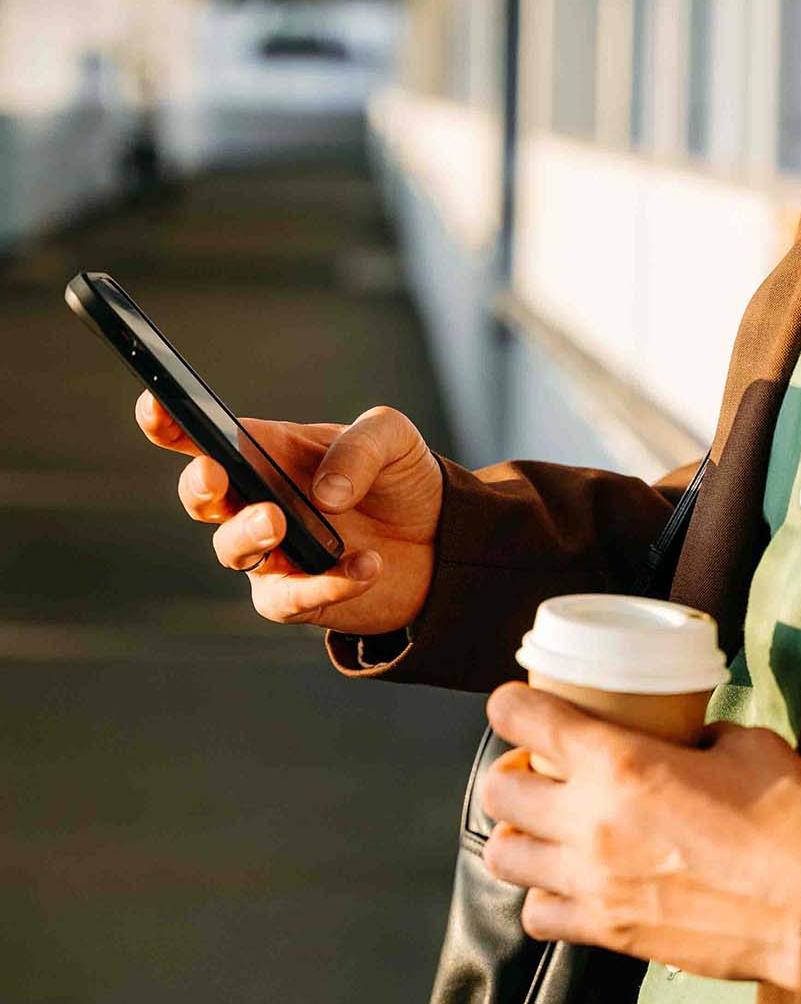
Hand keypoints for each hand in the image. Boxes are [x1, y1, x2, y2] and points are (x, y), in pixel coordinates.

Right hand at [135, 394, 442, 634]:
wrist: (442, 540)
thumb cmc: (400, 478)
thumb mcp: (392, 438)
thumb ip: (361, 447)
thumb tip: (326, 494)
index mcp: (265, 452)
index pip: (203, 436)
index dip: (169, 423)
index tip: (155, 406)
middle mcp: (256, 501)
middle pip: (202, 497)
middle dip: (199, 486)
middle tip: (216, 473)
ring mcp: (272, 553)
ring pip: (231, 550)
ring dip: (249, 533)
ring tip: (281, 521)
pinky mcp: (298, 597)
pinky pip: (291, 597)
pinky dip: (327, 582)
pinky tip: (367, 565)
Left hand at [481, 683, 800, 990]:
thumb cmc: (786, 821)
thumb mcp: (740, 744)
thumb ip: (694, 735)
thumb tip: (681, 737)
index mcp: (618, 762)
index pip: (520, 717)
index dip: (508, 705)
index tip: (514, 707)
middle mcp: (590, 820)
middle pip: (496, 790)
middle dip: (508, 773)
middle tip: (536, 772)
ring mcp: (592, 881)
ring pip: (502, 856)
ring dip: (515, 836)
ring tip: (541, 829)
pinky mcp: (608, 930)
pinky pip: (537, 918)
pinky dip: (542, 900)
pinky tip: (566, 885)